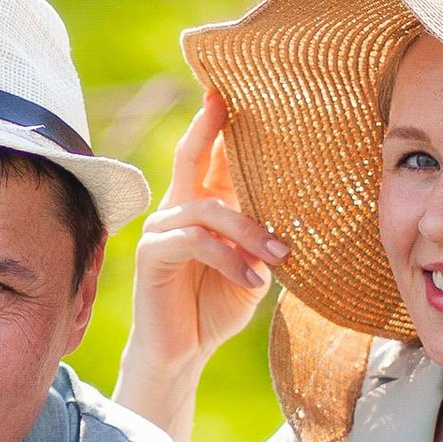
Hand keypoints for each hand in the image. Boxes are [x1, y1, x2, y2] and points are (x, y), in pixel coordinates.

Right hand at [114, 90, 284, 432]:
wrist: (184, 351)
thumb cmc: (218, 305)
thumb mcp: (251, 267)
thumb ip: (261, 240)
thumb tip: (290, 219)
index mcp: (203, 204)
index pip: (209, 155)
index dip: (215, 123)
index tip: (227, 90)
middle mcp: (178, 208)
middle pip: (190, 157)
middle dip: (209, 128)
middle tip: (225, 102)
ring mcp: (162, 229)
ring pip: (206, 208)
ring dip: (249, 230)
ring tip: (280, 257)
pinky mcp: (152, 254)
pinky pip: (193, 241)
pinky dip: (228, 259)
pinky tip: (252, 281)